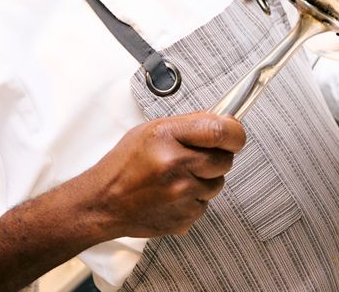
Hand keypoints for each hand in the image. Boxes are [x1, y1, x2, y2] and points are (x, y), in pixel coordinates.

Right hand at [82, 111, 246, 238]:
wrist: (103, 202)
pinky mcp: (184, 217)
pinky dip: (194, 199)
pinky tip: (173, 194)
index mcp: (167, 137)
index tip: (234, 134)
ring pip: (218, 183)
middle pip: (225, 160)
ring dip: (206, 179)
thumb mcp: (152, 130)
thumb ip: (189, 124)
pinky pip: (205, 204)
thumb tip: (223, 120)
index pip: (220, 131)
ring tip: (179, 177)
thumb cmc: (125, 164)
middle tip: (197, 157)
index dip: (235, 133)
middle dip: (218, 157)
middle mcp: (175, 165)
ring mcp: (180, 194)